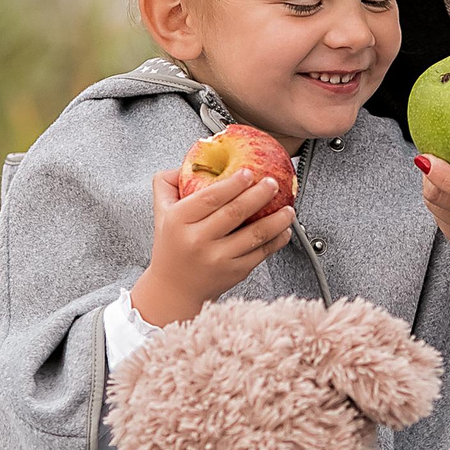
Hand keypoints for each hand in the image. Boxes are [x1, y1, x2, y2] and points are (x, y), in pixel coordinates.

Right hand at [132, 168, 295, 324]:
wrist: (174, 289)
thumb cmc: (171, 246)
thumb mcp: (161, 212)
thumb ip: (168, 183)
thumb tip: (188, 161)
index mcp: (179, 221)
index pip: (209, 198)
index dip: (232, 184)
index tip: (248, 172)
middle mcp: (198, 240)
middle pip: (235, 213)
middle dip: (259, 195)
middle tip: (273, 182)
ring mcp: (217, 258)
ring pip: (254, 235)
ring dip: (276, 220)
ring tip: (289, 208)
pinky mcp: (234, 272)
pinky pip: (261, 253)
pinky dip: (276, 240)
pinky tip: (284, 229)